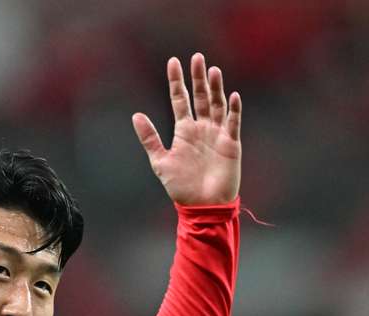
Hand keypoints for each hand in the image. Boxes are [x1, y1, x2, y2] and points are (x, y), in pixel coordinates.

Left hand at [132, 53, 240, 205]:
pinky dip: (233, 110)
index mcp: (184, 130)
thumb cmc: (181, 187)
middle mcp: (201, 128)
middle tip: (197, 57)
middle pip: (201, 97)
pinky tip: (231, 96)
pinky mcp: (230, 144)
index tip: (173, 62)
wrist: (202, 206)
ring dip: (215, 88)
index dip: (177, 81)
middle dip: (198, 78)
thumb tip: (135, 115)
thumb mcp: (160, 161)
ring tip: (212, 70)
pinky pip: (233, 123)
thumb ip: (149, 138)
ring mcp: (217, 134)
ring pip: (217, 105)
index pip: (180, 99)